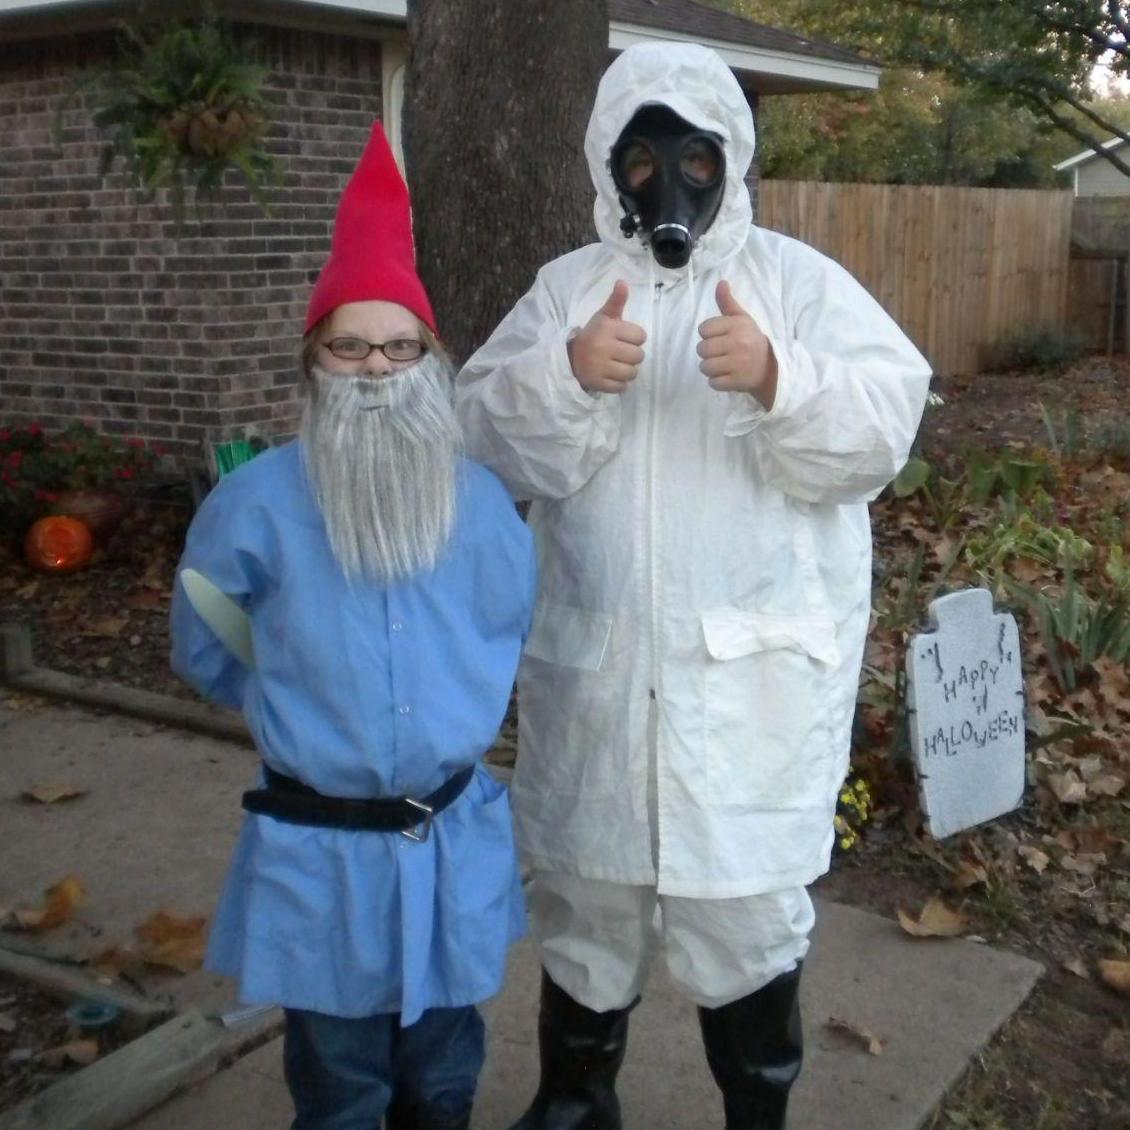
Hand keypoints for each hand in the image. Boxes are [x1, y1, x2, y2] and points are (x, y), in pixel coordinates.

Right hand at [567, 280, 646, 394]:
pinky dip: (620, 384)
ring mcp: (600, 367)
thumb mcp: (604, 316)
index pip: (641, 336)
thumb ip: (616, 301)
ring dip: (628, 371)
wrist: (570, 357)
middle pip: (639, 356)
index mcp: (607, 328)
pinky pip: (622, 387)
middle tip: (620, 353)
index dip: (634, 338)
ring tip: (617, 365)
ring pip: (632, 373)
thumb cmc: (594, 334)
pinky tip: (611, 376)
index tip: (623, 338)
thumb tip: (622, 282)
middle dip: (632, 355)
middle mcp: (603, 347)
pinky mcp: (598, 384)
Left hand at [697, 281, 777, 409]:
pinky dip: (716, 382)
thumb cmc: (750, 339)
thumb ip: (727, 302)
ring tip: (721, 365)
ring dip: (709, 368)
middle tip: (719, 353)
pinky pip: (713, 383)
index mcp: (737, 325)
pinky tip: (726, 376)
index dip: (707, 334)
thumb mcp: (741, 319)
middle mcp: (738, 343)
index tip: (718, 337)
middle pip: (701, 349)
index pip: (703, 329)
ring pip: (705, 367)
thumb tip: (720, 282)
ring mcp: (738, 364)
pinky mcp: (737, 381)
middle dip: (706, 353)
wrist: (770, 367)